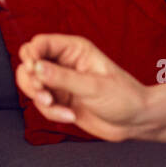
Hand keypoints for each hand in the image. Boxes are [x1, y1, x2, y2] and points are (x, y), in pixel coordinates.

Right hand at [14, 33, 148, 141]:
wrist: (136, 122)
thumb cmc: (124, 97)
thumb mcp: (93, 86)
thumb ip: (62, 78)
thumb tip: (35, 68)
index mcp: (74, 50)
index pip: (40, 44)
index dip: (31, 55)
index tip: (32, 70)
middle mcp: (64, 64)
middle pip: (29, 64)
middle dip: (32, 81)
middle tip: (43, 92)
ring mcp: (60, 83)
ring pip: (32, 86)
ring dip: (39, 99)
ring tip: (54, 106)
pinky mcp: (60, 101)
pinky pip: (41, 104)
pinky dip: (51, 112)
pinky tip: (69, 116)